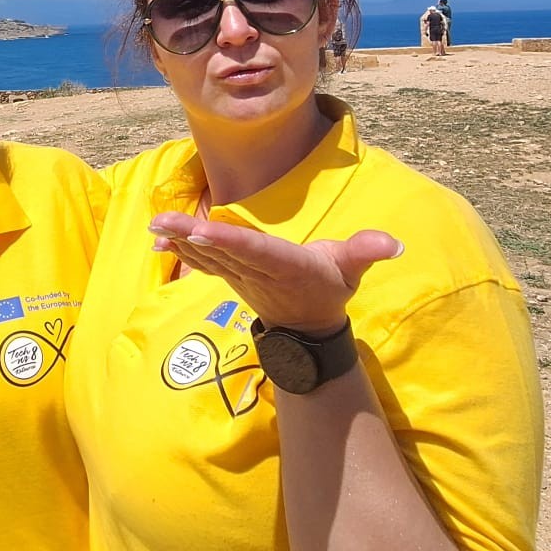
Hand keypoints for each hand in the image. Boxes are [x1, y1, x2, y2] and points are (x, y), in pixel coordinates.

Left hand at [150, 212, 402, 334]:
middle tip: (161, 222)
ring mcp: (241, 276)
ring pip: (207, 256)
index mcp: (286, 264)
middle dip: (191, 236)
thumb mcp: (352, 270)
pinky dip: (182, 251)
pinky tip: (159, 241)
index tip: (201, 229)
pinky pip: (204, 262)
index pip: (254, 249)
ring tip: (154, 225)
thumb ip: (367, 252)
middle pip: (221, 250)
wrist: (309, 328)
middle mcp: (258, 271)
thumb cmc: (329, 288)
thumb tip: (396, 243)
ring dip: (180, 241)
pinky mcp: (232, 276)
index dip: (228, 240)